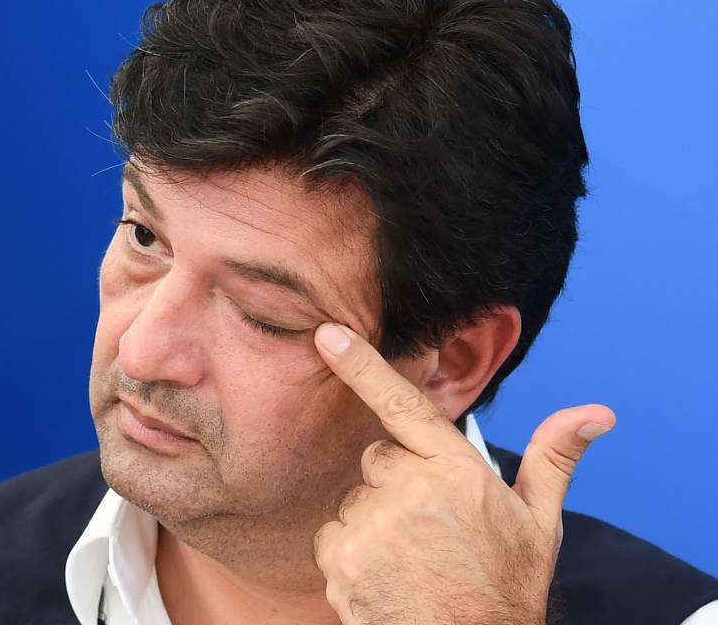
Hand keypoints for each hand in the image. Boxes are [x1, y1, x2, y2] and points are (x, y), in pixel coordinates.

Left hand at [311, 323, 614, 624]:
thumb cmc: (505, 589)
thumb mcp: (539, 523)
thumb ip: (553, 458)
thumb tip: (595, 413)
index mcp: (458, 472)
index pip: (403, 405)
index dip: (362, 364)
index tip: (327, 333)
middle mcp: (412, 491)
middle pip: (377, 458)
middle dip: (394, 482)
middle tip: (427, 527)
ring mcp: (373, 525)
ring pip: (355, 499)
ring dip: (373, 521)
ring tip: (410, 557)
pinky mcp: (342, 558)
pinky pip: (332, 535)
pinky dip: (350, 552)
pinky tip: (384, 575)